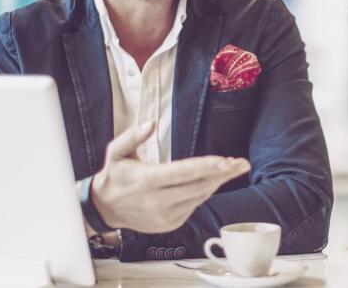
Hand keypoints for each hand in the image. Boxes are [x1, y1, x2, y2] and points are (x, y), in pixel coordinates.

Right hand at [91, 121, 250, 233]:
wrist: (105, 209)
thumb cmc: (115, 176)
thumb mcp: (116, 152)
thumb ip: (132, 136)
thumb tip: (151, 123)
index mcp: (147, 181)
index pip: (182, 173)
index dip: (206, 166)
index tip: (227, 160)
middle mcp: (158, 201)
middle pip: (198, 186)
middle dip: (223, 173)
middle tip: (242, 163)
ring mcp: (165, 216)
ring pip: (199, 196)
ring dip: (217, 182)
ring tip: (233, 167)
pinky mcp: (170, 224)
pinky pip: (194, 205)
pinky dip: (205, 192)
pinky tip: (214, 179)